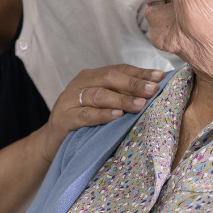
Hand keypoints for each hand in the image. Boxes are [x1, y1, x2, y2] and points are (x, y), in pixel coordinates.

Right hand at [32, 65, 165, 163]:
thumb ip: (120, 96)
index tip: (160, 76)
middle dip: (133, 84)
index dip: (139, 72)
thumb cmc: (83, 123)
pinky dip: (102, 115)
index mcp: (91, 77)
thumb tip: (153, 91)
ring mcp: (69, 100)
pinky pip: (85, 115)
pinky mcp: (63, 119)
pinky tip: (117, 115)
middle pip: (109, 79)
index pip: (119, 70)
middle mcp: (79, 84)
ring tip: (140, 104)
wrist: (52, 142)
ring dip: (121, 99)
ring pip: (98, 95)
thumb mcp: (102, 106)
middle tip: (153, 90)